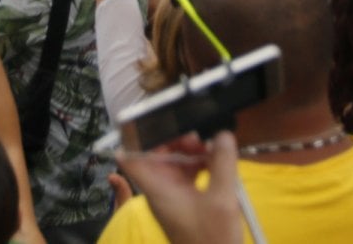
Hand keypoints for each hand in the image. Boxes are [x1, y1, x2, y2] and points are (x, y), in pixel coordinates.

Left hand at [113, 132, 243, 243]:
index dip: (135, 136)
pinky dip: (199, 164)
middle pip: (155, 155)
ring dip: (190, 152)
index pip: (130, 158)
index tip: (156, 120)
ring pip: (173, 164)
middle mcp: (160, 190)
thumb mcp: (222, 199)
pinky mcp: (186, 202)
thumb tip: (222, 135)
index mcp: (157, 189)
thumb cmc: (211, 239)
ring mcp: (173, 196)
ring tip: (212, 148)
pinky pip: (186, 175)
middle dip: (175, 140)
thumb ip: (222, 163)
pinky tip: (217, 163)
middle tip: (198, 137)